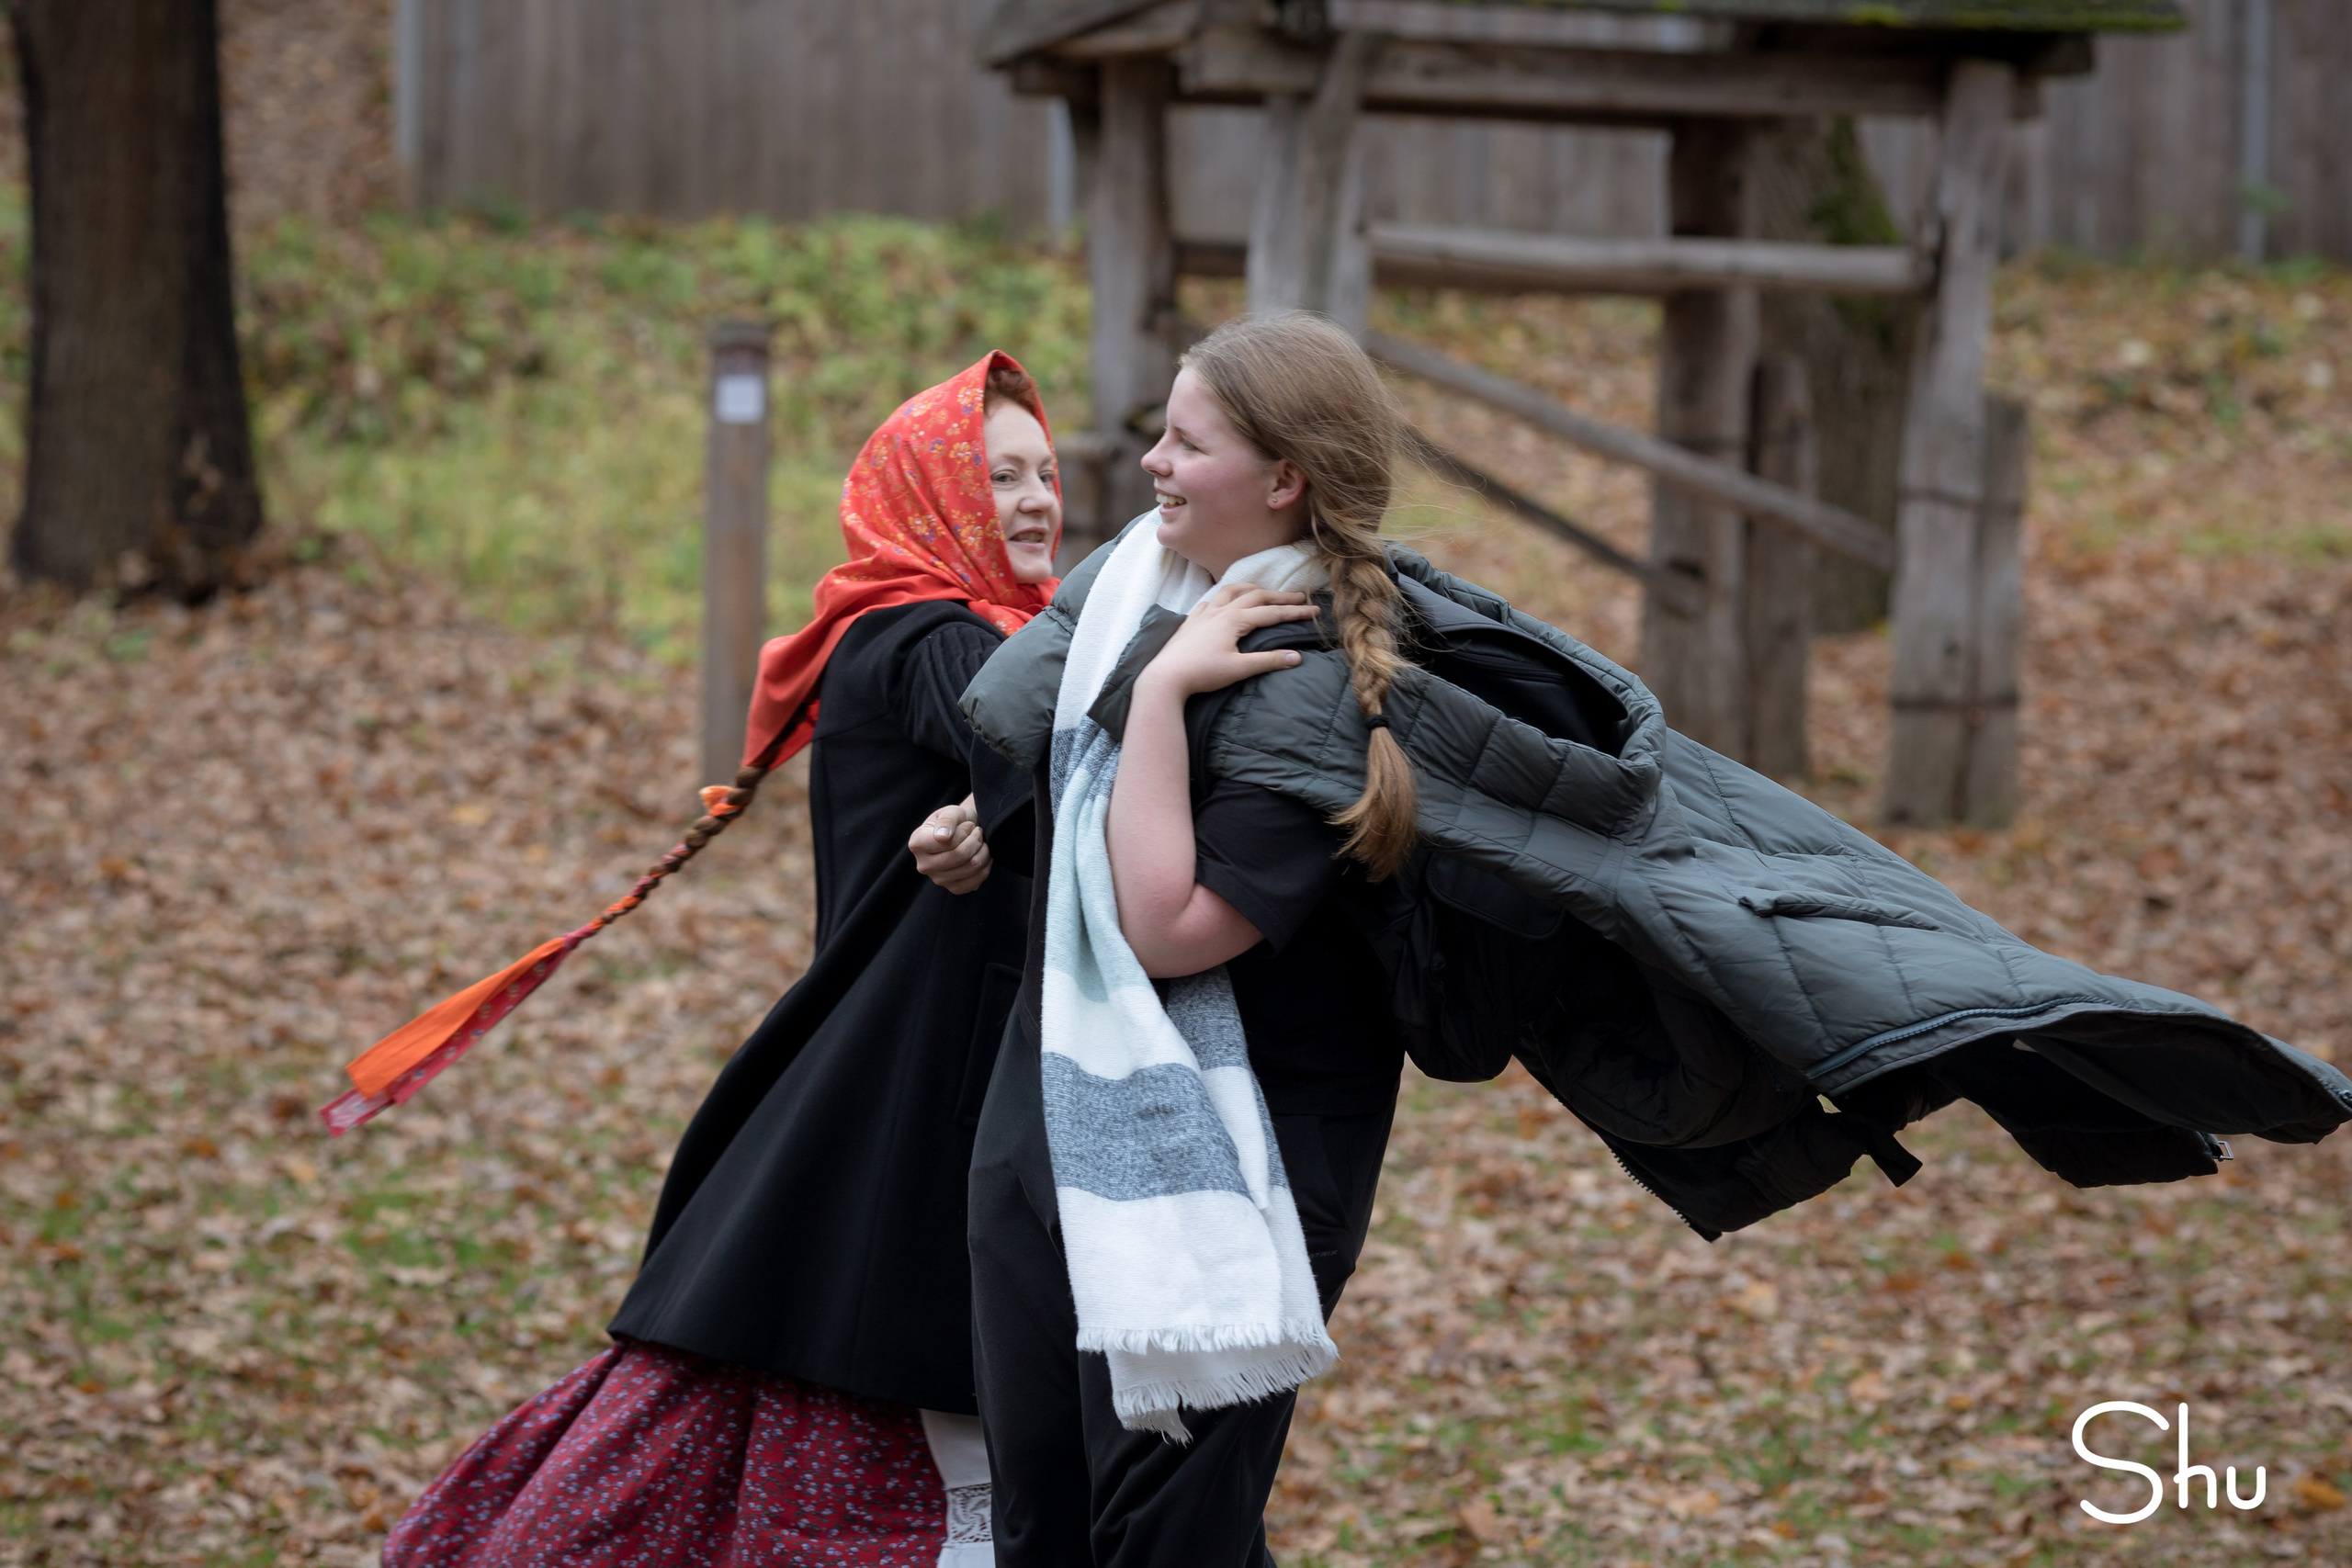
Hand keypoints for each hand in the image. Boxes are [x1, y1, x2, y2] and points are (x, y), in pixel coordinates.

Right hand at [909, 795, 990, 893]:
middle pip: (960, 856)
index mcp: (917, 844)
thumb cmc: (956, 821)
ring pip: (971, 867)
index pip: (948, 842)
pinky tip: (982, 855)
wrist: (964, 832)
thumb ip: (947, 819)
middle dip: (976, 840)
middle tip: (978, 832)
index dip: (965, 831)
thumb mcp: (951, 811)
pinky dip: (985, 866)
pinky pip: (976, 880)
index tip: (969, 825)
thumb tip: (942, 837)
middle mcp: (923, 865)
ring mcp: (938, 880)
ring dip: (983, 851)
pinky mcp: (953, 889)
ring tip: (981, 842)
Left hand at [1136, 585, 1316, 702]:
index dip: (1295, 611)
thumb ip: (1268, 661)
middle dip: (1279, 596)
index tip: (1314, 611)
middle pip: (1255, 596)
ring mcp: (1204, 613)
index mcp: (1234, 620)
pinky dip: (1224, 596)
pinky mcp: (1191, 621)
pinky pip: (1210, 600)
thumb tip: (1296, 657)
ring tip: (1263, 590)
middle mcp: (1220, 611)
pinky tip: (1224, 602)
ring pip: (1231, 591)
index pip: (1272, 613)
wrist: (1166, 677)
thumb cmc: (1202, 674)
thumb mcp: (1239, 669)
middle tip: (1299, 597)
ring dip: (1250, 588)